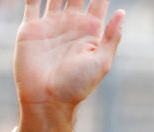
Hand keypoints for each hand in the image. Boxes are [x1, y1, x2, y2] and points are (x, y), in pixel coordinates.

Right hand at [14, 0, 124, 131]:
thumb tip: (123, 12)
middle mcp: (72, 24)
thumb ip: (112, 37)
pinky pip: (31, 3)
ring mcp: (51, 24)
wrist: (48, 99)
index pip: (98, 0)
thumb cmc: (78, 85)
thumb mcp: (102, 62)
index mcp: (91, 31)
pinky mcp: (31, 28)